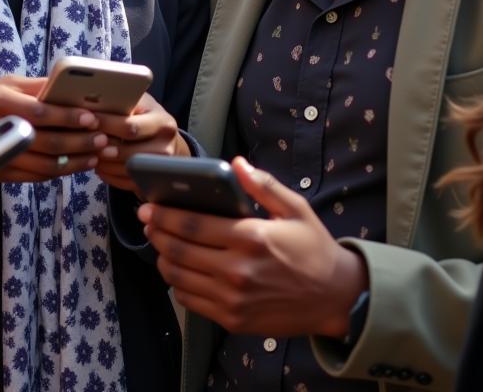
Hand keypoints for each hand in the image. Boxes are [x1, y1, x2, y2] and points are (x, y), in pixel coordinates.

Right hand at [0, 76, 108, 181]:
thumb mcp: (0, 84)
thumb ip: (34, 88)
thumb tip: (68, 87)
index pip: (39, 111)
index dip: (68, 117)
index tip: (92, 117)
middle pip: (46, 142)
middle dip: (80, 142)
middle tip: (104, 140)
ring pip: (44, 165)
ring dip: (75, 162)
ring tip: (98, 155)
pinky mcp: (0, 173)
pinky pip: (36, 176)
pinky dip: (59, 172)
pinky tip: (77, 165)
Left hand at [94, 92, 188, 190]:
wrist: (165, 139)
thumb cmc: (145, 116)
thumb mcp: (139, 104)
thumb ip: (123, 103)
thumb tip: (92, 105)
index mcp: (162, 122)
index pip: (130, 126)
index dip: (106, 124)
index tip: (87, 121)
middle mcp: (166, 145)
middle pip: (129, 151)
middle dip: (104, 147)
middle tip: (84, 141)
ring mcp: (161, 167)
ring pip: (127, 169)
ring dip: (105, 163)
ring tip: (88, 154)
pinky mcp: (153, 181)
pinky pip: (128, 183)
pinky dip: (110, 176)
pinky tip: (99, 167)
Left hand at [138, 156, 367, 336]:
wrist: (335, 298)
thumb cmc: (313, 248)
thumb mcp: (295, 208)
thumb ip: (263, 185)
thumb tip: (236, 163)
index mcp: (250, 237)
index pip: (192, 225)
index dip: (164, 215)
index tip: (148, 206)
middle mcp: (237, 270)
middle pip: (179, 250)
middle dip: (156, 232)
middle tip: (146, 221)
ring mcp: (233, 299)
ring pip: (179, 277)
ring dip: (163, 257)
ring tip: (159, 242)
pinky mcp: (233, 319)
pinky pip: (191, 301)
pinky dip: (178, 284)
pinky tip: (179, 270)